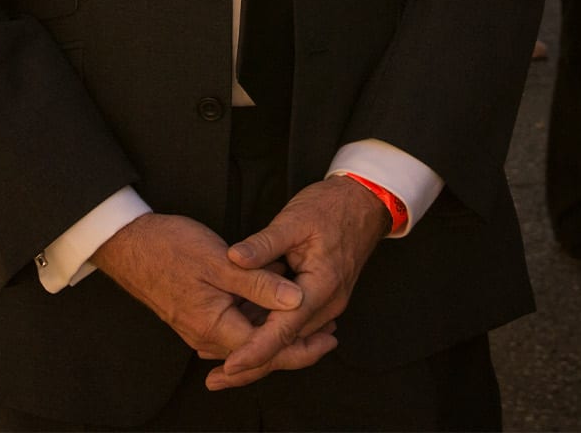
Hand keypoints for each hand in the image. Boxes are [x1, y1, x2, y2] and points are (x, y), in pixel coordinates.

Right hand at [91, 213, 327, 372]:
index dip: (301, 346)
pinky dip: (261, 317)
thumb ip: (260, 283)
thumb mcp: (222, 262)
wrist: (129, 245)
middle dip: (297, 343)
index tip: (329, 338)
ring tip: (316, 317)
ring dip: (280, 328)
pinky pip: (237, 325)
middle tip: (332, 332)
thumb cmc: (171, 248)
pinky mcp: (201, 315)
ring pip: (250, 337)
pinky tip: (280, 300)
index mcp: (214, 327)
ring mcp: (202, 328)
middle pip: (260, 351)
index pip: (266, 350)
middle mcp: (207, 336)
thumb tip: (297, 300)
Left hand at [213, 176, 392, 389]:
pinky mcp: (324, 300)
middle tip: (215, 379)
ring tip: (220, 362)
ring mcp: (329, 304)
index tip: (229, 366)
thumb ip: (263, 243)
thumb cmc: (331, 207)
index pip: (284, 329)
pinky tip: (246, 336)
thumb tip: (233, 258)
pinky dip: (271, 335)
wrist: (365, 202)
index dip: (256, 350)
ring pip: (292, 340)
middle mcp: (328, 303)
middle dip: (252, 363)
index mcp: (322, 286)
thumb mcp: (294, 219)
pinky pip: (297, 326)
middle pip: (288, 345)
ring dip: (260, 351)